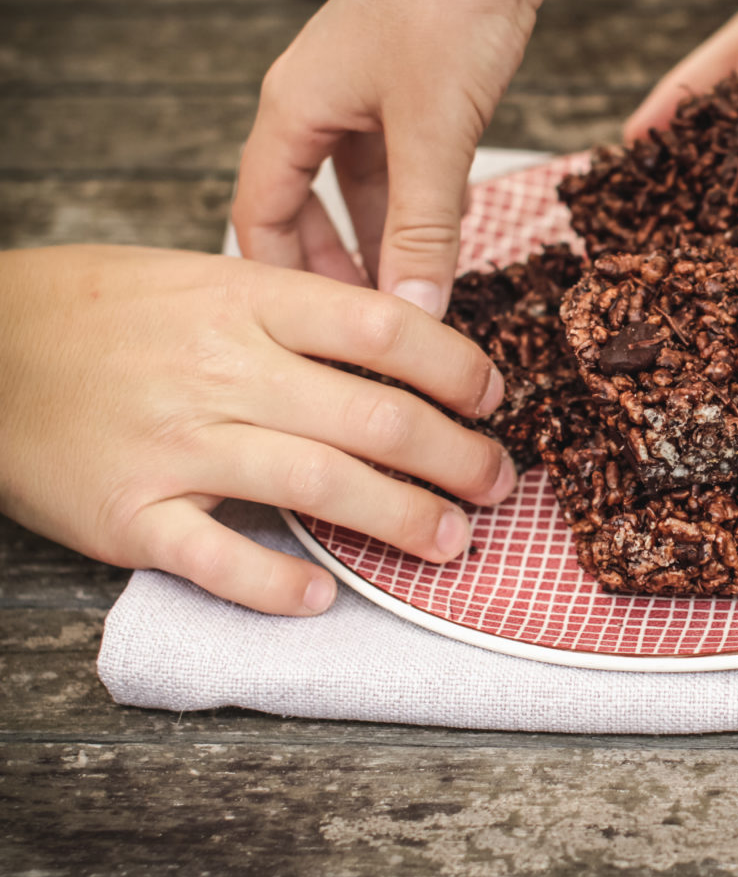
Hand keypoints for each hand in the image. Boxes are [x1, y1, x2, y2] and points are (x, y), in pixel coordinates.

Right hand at [0, 246, 515, 615]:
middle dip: (455, 457)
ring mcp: (176, 444)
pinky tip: (324, 596)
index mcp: (245, 301)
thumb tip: (402, 345)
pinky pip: (220, 558)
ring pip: (321, 486)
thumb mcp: (199, 279)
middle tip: (498, 482)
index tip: (491, 396)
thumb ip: (293, 311)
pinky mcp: (131, 514)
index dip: (456, 366)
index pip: (382, 328)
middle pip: (373, 417)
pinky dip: (278, 584)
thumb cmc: (100, 312)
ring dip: (404, 521)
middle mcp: (221, 370)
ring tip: (452, 542)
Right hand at [233, 0, 737, 316]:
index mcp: (293, 109)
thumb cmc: (451, 5)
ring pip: (360, 192)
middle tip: (366, 338)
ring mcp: (366, 95)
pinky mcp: (414, 90)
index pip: (259, 215)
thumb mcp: (435, 131)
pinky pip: (402, 168)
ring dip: (382, 246)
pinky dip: (417, 212)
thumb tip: (415, 313)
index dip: (278, 283)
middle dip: (334, 273)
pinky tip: (443, 249)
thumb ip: (424, 226)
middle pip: (305, 209)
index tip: (307, 343)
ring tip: (409, 308)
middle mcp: (318, 103)